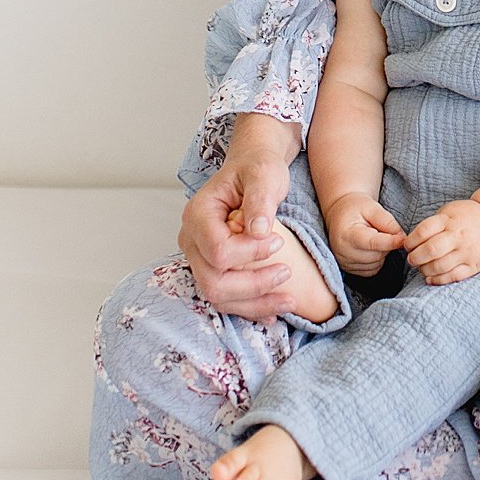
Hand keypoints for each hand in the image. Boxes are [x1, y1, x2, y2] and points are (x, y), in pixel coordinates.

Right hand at [178, 139, 294, 319]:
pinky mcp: (212, 268)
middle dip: (252, 286)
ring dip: (254, 304)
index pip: (218, 251)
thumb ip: (260, 199)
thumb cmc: (256, 168)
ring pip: (217, 296)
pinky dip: (249, 307)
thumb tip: (260, 231)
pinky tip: (273, 311)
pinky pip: (226, 297)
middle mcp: (191, 240)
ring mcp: (199, 257)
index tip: (278, 241)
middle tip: (286, 274)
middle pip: (213, 282)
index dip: (250, 254)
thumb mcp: (264, 174)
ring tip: (288, 300)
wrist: (251, 169)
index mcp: (198, 214)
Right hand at [324, 192, 405, 276]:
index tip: (403, 238)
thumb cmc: (356, 208)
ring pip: (376, 264)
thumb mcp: (371, 207)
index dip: (390, 242)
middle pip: (376, 255)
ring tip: (374, 236)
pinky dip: (377, 260)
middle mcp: (343, 252)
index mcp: (347, 234)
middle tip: (381, 230)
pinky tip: (371, 247)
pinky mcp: (349, 270)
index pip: (372, 243)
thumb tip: (401, 237)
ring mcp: (345, 263)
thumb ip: (387, 221)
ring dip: (382, 252)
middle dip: (386, 244)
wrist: (340, 214)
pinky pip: (372, 270)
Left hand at [405, 199, 479, 284]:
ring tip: (422, 268)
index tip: (408, 245)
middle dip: (415, 258)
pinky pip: (453, 277)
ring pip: (440, 266)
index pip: (423, 231)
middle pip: (431, 250)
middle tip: (412, 260)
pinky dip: (438, 280)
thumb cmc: (465, 217)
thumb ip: (432, 224)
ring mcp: (467, 252)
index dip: (411, 241)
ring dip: (425, 270)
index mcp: (449, 220)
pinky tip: (430, 278)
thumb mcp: (449, 212)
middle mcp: (458, 236)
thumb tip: (411, 242)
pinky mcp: (474, 266)